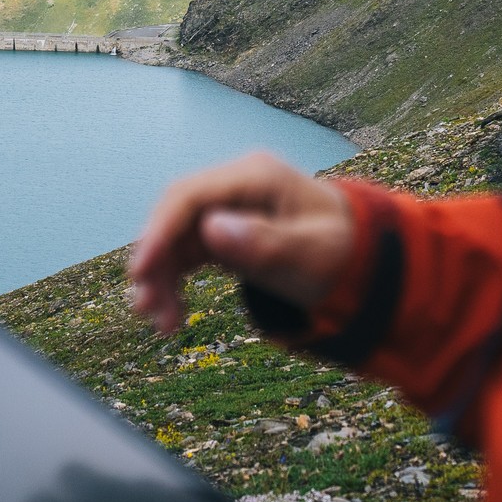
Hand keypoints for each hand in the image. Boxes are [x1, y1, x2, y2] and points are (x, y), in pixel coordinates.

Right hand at [128, 151, 354, 334]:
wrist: (359, 257)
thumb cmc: (340, 252)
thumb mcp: (312, 255)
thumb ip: (266, 244)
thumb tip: (212, 230)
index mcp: (257, 177)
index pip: (190, 196)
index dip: (160, 231)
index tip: (141, 271)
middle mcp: (235, 186)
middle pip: (175, 216)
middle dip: (155, 261)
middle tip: (146, 308)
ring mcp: (227, 207)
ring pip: (175, 238)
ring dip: (161, 278)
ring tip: (161, 323)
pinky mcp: (223, 229)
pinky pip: (186, 253)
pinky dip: (174, 282)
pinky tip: (171, 314)